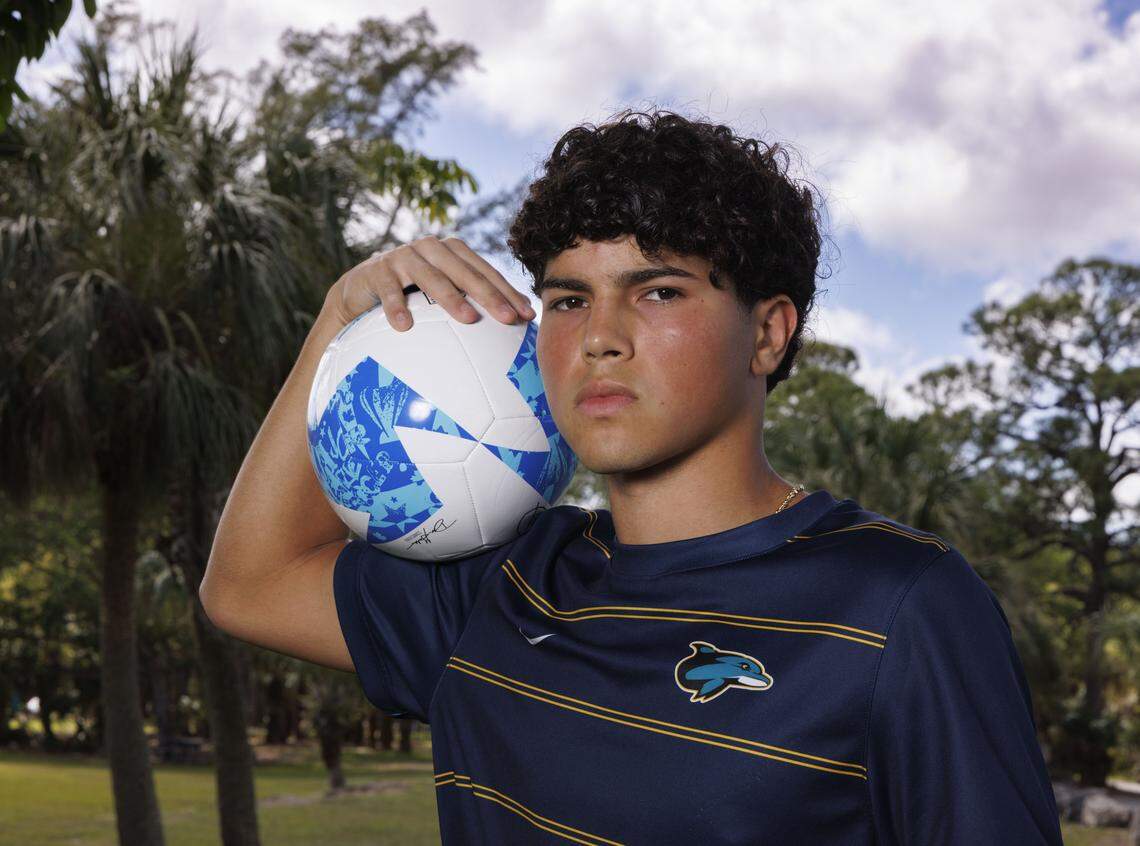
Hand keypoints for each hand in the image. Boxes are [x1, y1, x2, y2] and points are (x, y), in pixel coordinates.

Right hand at [322, 235, 535, 331]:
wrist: (362, 287)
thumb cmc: (411, 294)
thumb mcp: (441, 293)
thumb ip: (469, 302)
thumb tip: (511, 327)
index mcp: (452, 252)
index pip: (486, 272)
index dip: (508, 292)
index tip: (527, 316)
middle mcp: (431, 248)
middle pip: (465, 272)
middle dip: (489, 295)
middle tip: (508, 319)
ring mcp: (403, 256)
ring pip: (431, 277)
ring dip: (451, 298)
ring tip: (469, 319)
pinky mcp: (377, 270)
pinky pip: (389, 291)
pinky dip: (396, 307)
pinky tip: (404, 327)